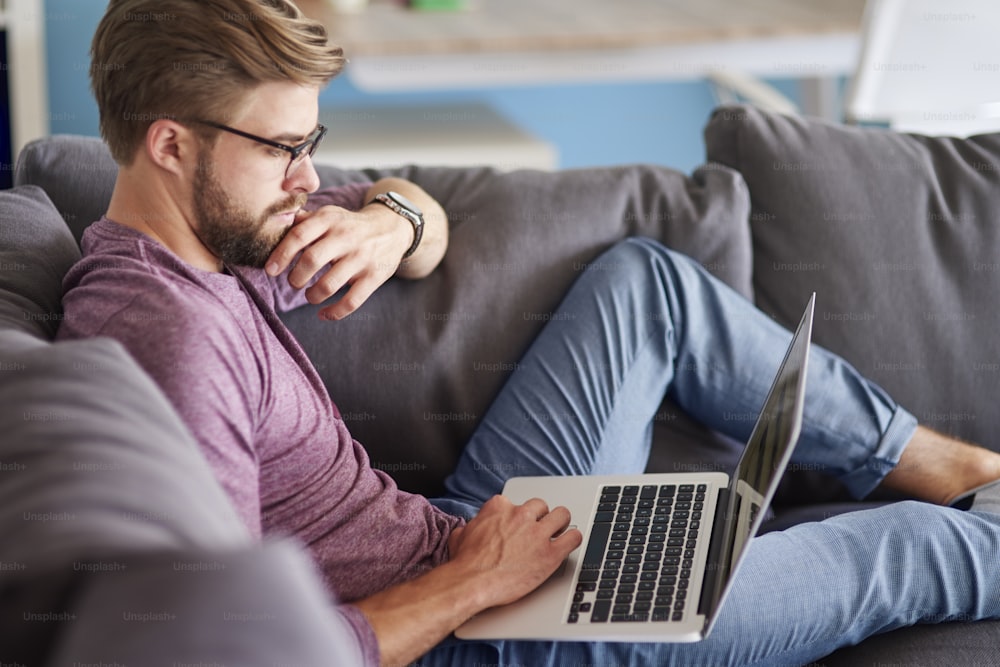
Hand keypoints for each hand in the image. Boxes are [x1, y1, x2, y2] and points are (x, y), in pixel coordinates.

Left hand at [265, 203, 411, 319]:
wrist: (392, 228)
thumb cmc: (349, 225)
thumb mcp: (329, 214)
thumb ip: (303, 221)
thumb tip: (273, 228)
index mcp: (329, 219)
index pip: (299, 236)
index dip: (281, 255)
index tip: (270, 271)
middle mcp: (346, 237)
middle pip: (311, 260)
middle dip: (295, 278)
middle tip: (294, 283)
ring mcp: (361, 258)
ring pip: (329, 285)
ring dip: (312, 296)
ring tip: (310, 296)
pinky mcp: (374, 277)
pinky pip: (351, 302)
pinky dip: (333, 313)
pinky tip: (323, 314)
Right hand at [447, 495, 582, 608]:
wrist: (471, 583)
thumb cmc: (464, 563)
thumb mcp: (461, 535)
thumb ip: (472, 527)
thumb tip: (469, 530)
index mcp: (499, 507)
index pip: (516, 503)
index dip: (517, 517)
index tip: (518, 526)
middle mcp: (521, 515)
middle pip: (541, 506)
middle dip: (540, 517)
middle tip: (539, 530)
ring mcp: (537, 533)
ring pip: (562, 515)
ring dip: (560, 523)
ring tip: (558, 533)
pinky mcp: (550, 553)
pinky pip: (573, 538)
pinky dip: (573, 539)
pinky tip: (569, 544)